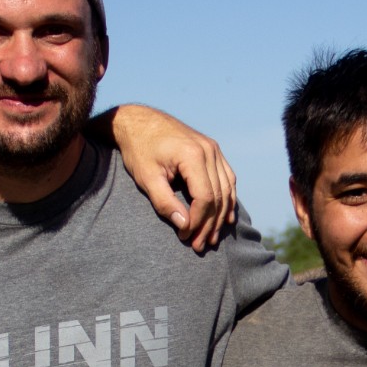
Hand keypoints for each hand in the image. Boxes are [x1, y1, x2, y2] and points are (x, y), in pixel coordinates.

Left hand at [107, 104, 238, 251]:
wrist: (139, 121)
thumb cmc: (139, 149)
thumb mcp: (147, 178)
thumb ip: (165, 203)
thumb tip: (184, 226)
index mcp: (192, 155)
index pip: (205, 198)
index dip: (198, 222)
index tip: (186, 237)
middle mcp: (209, 150)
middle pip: (218, 196)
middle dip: (210, 224)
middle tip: (200, 245)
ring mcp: (214, 149)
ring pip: (227, 189)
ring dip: (221, 216)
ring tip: (212, 237)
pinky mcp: (213, 150)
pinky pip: (228, 178)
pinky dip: (228, 199)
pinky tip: (226, 217)